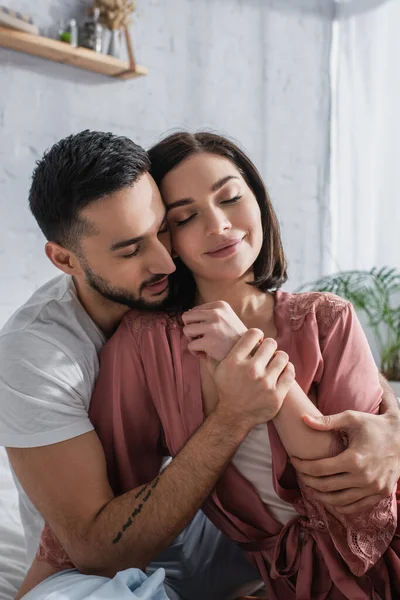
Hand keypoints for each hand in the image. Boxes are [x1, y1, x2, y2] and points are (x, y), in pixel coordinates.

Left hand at [182, 301, 246, 361]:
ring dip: (192, 340)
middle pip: (186, 317)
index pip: (194, 310)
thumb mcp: (226, 318)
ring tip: (204, 345)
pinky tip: (206, 354)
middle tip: (201, 338)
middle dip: (191, 329)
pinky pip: (190, 346)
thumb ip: (209, 314)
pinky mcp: (210, 342)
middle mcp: (216, 313)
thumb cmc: (234, 337)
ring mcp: (213, 327)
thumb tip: (187, 312)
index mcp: (220, 305)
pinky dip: (195, 352)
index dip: (197, 323)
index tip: (208, 332)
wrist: (250, 353)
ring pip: (186, 330)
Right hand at [210, 328, 294, 428]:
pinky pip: (290, 371)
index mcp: (234, 361)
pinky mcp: (277, 394)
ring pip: (283, 356)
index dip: (257, 335)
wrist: (235, 416)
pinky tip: (281, 371)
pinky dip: (287, 369)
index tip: (258, 340)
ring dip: (279, 358)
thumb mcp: (215, 371)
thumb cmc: (226, 390)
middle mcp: (250, 370)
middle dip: (269, 346)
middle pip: (271, 343)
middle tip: (267, 353)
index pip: (254, 334)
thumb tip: (212, 339)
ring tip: (274, 362)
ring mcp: (265, 383)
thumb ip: (213, 353)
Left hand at [291, 392, 399, 514]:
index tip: (294, 460)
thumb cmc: (374, 425)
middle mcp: (364, 478)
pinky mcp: (380, 494)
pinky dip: (339, 505)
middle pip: (326, 486)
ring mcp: (373, 489)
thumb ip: (326, 421)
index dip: (303, 466)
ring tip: (310, 485)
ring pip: (339, 501)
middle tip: (299, 473)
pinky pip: (355, 507)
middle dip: (307, 480)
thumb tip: (303, 419)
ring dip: (320, 496)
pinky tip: (329, 496)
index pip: (320, 469)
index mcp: (354, 459)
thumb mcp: (351, 418)